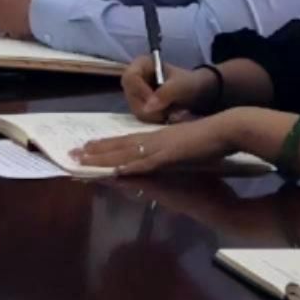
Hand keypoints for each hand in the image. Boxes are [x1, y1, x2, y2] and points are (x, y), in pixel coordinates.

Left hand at [72, 112, 238, 174]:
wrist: (228, 128)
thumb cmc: (210, 138)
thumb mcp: (186, 146)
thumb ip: (172, 152)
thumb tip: (163, 157)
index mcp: (157, 137)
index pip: (126, 141)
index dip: (106, 145)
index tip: (86, 147)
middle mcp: (154, 139)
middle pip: (118, 145)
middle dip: (94, 151)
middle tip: (71, 153)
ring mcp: (160, 146)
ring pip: (125, 153)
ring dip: (103, 157)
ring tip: (81, 160)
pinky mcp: (170, 155)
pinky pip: (145, 163)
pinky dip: (129, 167)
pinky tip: (114, 170)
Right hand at [122, 60, 219, 121]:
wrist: (195, 92)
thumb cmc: (188, 82)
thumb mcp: (180, 85)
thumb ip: (165, 93)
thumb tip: (148, 108)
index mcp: (141, 64)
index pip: (130, 77)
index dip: (139, 90)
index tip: (153, 102)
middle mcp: (134, 78)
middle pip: (130, 95)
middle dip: (147, 107)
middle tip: (164, 112)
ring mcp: (135, 93)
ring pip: (134, 108)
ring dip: (152, 114)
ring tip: (169, 112)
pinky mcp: (139, 105)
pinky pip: (141, 116)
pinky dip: (154, 119)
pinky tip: (166, 115)